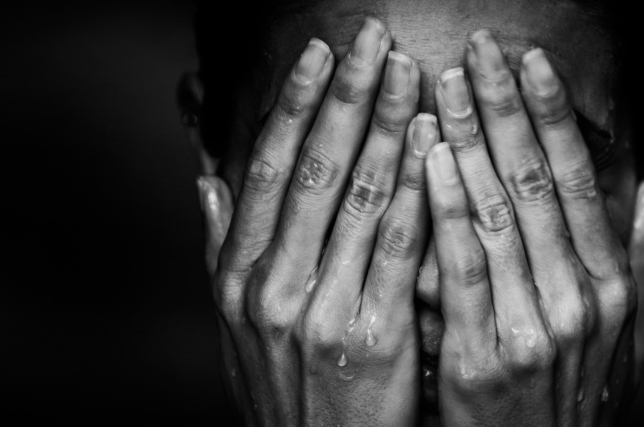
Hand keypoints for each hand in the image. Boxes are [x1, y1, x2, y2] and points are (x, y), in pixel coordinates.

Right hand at [197, 18, 436, 425]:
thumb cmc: (287, 396)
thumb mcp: (234, 331)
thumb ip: (222, 252)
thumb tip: (206, 180)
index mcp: (236, 280)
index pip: (265, 172)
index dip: (294, 107)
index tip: (320, 56)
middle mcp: (270, 289)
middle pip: (312, 171)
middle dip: (346, 99)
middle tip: (373, 39)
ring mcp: (321, 311)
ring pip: (358, 199)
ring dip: (387, 128)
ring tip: (411, 72)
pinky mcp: (374, 336)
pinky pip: (399, 248)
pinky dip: (419, 190)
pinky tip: (438, 146)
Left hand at [426, 30, 643, 425]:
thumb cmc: (574, 404)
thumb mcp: (626, 339)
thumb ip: (639, 258)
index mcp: (610, 288)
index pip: (578, 182)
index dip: (554, 116)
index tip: (530, 63)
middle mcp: (579, 303)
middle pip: (536, 185)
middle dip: (504, 110)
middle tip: (478, 50)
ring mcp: (533, 332)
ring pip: (498, 216)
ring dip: (470, 141)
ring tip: (443, 84)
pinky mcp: (483, 363)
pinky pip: (463, 272)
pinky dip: (448, 210)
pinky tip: (431, 160)